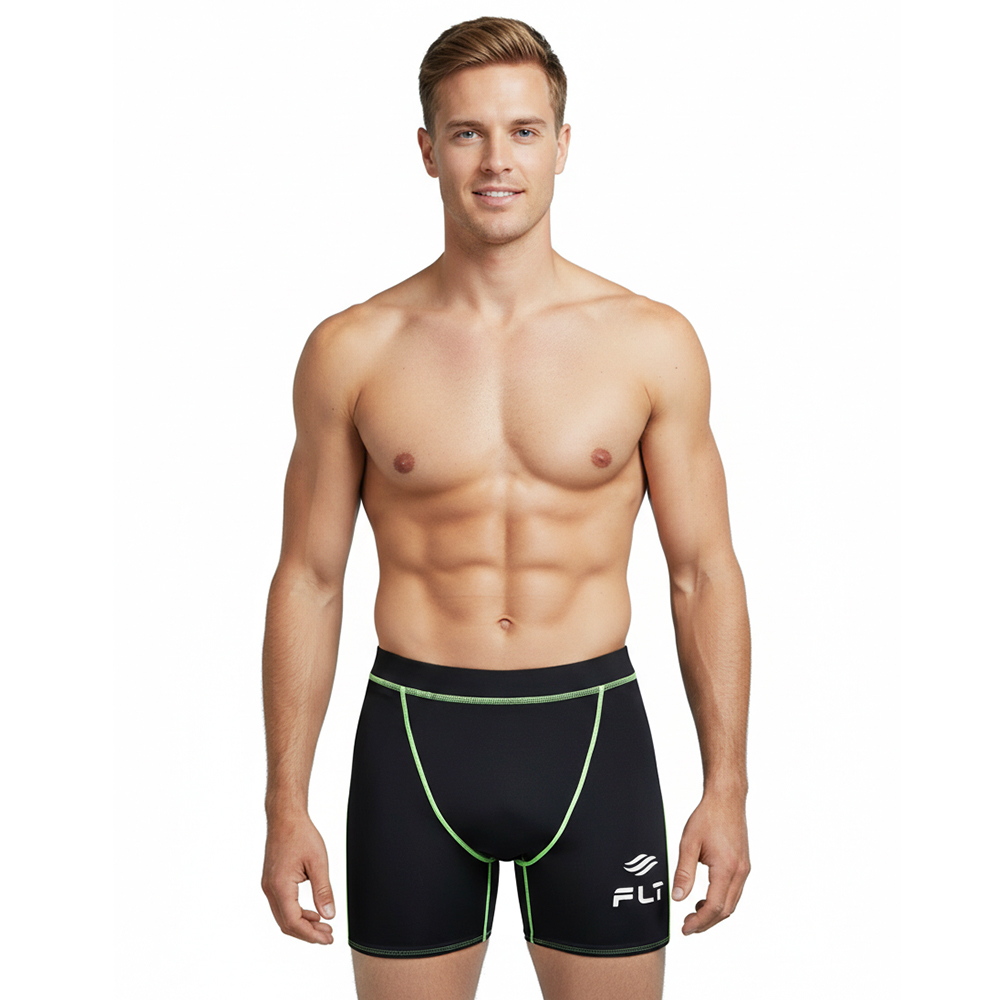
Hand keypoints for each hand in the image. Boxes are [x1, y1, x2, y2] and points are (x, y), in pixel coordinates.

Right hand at [261, 812, 335, 943]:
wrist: (285, 817)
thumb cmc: (301, 834)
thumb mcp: (318, 862)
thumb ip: (323, 891)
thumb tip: (329, 915)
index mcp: (280, 886)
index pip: (293, 922)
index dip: (311, 934)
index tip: (327, 938)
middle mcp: (270, 889)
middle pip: (286, 924)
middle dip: (307, 934)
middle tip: (328, 936)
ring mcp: (268, 886)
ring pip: (283, 916)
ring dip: (302, 924)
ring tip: (323, 925)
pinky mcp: (271, 881)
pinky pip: (281, 906)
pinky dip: (296, 913)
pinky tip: (312, 913)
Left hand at [671, 791, 749, 934]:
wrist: (727, 799)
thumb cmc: (707, 817)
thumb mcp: (689, 843)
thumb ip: (684, 872)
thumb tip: (678, 898)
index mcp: (726, 868)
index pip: (714, 907)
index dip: (699, 922)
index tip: (685, 929)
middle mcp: (740, 872)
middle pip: (726, 910)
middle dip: (707, 923)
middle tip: (687, 926)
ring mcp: (744, 869)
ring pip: (732, 903)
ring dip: (714, 913)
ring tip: (694, 914)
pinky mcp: (743, 865)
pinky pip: (734, 892)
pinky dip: (721, 901)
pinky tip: (706, 899)